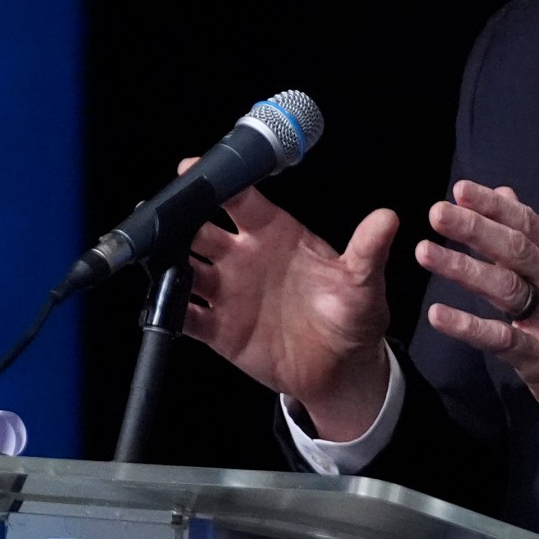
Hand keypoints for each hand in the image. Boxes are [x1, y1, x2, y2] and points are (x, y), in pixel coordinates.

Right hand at [173, 158, 397, 441]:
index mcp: (275, 234)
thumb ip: (367, 250)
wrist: (343, 369)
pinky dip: (168, 310)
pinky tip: (161, 305)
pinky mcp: (218, 329)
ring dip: (165, 260)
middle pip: (200, 228)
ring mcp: (227, 292)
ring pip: (184, 267)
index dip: (217, 182)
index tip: (193, 168)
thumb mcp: (363, 283)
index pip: (239, 199)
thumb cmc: (353, 317)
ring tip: (150, 256)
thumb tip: (388, 218)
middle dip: (177, 217)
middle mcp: (244, 257)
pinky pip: (185, 316)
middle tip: (160, 212)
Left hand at [416, 180, 538, 449]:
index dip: (493, 206)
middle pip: (516, 249)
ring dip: (463, 268)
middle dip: (474, 228)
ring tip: (425, 252)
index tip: (459, 189)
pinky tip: (437, 315)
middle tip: (436, 212)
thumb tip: (504, 193)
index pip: (529, 224)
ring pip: (506, 287)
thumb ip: (533, 235)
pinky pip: (501, 339)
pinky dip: (468, 326)